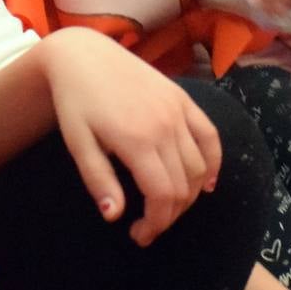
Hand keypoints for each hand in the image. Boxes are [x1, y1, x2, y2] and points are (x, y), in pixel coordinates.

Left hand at [39, 28, 221, 246]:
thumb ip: (98, 180)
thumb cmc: (75, 102)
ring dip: (189, 196)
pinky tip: (208, 184)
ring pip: (200, 166)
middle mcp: (165, 125)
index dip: (156, 223)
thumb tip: (115, 216)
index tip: (139, 235)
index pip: (162, 195)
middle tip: (148, 228)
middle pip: (183, 186)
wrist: (85, 54)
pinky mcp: (184, 99)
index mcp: (136, 140)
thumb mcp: (78, 143)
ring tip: (167, 208)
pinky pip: (210, 136)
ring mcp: (178, 110)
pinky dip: (215, 163)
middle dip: (169, 215)